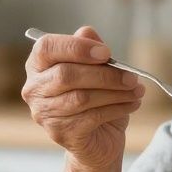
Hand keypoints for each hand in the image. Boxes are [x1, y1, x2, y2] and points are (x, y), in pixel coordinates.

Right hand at [22, 26, 145, 169]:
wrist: (99, 138)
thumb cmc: (95, 97)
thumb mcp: (96, 68)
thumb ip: (90, 48)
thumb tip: (88, 32)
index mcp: (38, 64)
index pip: (47, 48)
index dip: (77, 47)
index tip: (107, 53)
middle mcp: (34, 88)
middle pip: (66, 75)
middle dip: (104, 75)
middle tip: (132, 76)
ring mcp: (44, 113)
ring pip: (81, 98)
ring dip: (115, 93)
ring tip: (137, 91)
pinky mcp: (59, 132)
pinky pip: (90, 117)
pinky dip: (116, 108)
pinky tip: (132, 104)